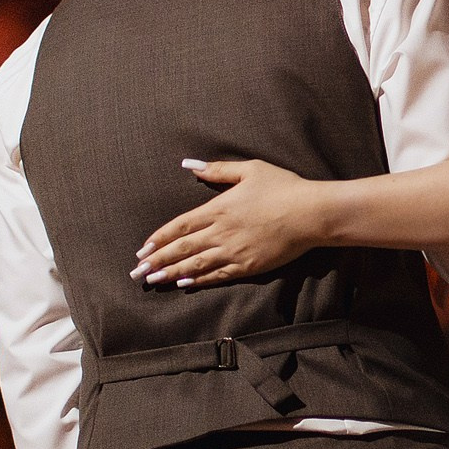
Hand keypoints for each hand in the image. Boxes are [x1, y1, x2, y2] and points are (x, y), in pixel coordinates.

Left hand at [134, 160, 329, 286]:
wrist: (311, 214)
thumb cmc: (283, 187)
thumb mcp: (250, 170)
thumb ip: (217, 169)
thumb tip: (189, 165)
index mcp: (219, 208)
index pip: (180, 226)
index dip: (160, 238)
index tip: (143, 248)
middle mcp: (222, 232)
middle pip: (182, 249)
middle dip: (157, 260)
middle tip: (137, 272)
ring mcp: (235, 251)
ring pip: (196, 265)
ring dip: (171, 273)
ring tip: (153, 280)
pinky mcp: (249, 266)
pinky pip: (218, 275)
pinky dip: (199, 280)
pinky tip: (184, 284)